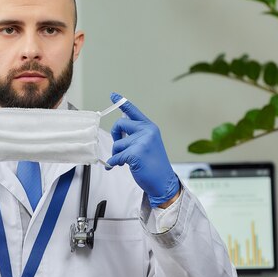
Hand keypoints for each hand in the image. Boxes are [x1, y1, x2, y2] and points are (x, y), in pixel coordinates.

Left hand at [106, 93, 179, 207]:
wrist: (164, 182)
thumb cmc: (154, 164)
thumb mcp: (148, 143)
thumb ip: (136, 134)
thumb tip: (119, 127)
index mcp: (150, 127)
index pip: (133, 111)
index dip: (122, 102)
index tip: (113, 94)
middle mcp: (147, 131)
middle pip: (119, 124)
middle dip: (114, 135)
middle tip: (117, 146)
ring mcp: (142, 142)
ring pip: (116, 144)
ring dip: (116, 154)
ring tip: (125, 161)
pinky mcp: (135, 154)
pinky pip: (116, 157)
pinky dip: (114, 163)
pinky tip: (118, 166)